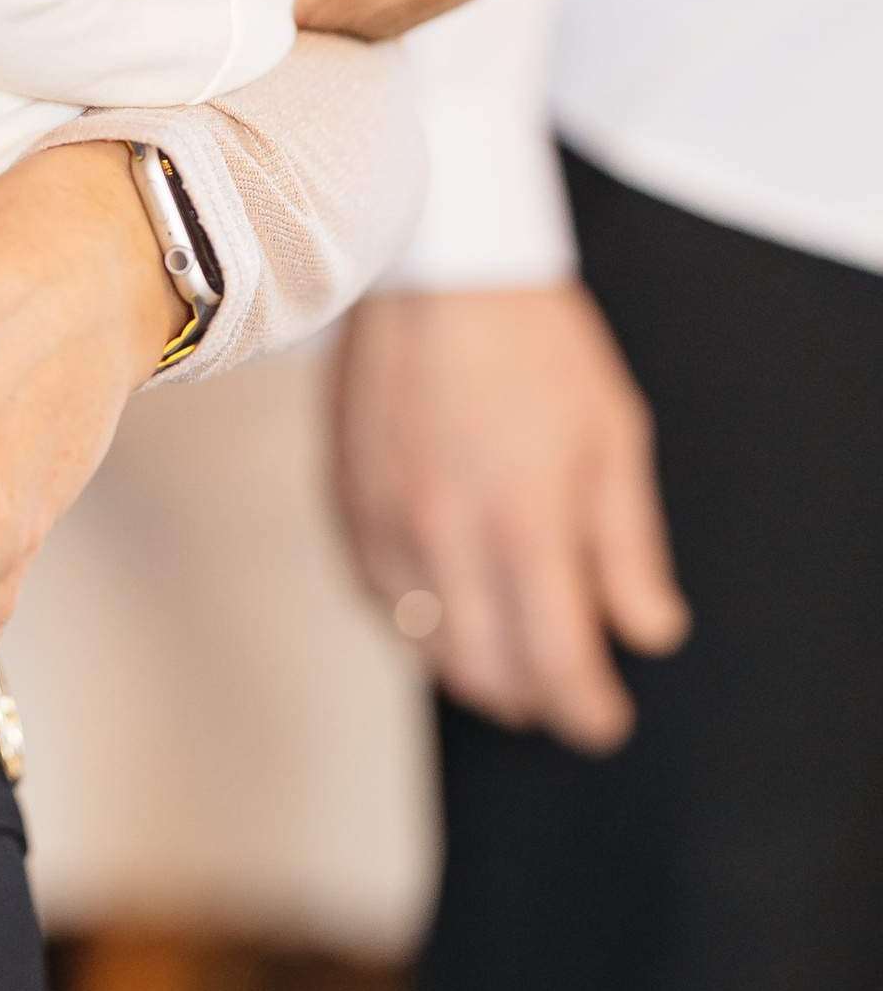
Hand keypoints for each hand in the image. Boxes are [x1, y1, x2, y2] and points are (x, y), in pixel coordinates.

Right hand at [332, 284, 687, 748]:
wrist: (439, 270)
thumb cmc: (535, 345)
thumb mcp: (615, 439)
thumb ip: (629, 548)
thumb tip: (646, 632)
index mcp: (526, 523)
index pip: (556, 662)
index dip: (585, 710)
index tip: (602, 720)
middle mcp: (447, 536)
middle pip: (485, 673)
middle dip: (531, 698)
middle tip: (560, 692)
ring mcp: (386, 524)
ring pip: (425, 648)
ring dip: (473, 667)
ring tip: (509, 657)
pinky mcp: (344, 505)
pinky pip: (379, 599)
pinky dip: (418, 622)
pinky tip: (448, 605)